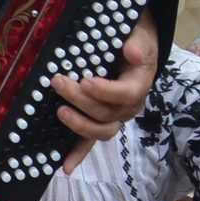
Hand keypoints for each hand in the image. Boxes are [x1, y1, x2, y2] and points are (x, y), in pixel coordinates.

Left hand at [49, 15, 159, 170]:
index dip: (106, 91)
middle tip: (59, 82)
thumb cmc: (134, 38)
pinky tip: (65, 167)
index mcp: (139, 84)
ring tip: (60, 110)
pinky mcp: (99, 121)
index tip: (86, 80)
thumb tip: (132, 51)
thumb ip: (137, 43)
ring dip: (79, 124)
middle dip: (81, 100)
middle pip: (108, 113)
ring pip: (100, 130)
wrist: (131, 43)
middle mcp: (129, 106)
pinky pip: (91, 141)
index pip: (127, 94)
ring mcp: (114, 116)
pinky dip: (78, 154)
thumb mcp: (140, 34)